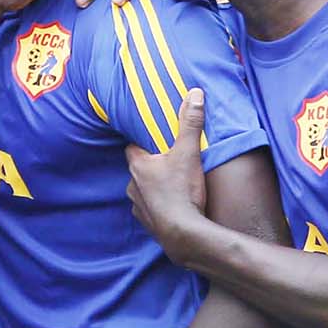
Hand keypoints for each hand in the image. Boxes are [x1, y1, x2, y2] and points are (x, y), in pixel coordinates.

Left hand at [125, 88, 208, 254]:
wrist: (183, 234)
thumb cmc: (182, 192)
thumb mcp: (189, 153)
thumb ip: (190, 124)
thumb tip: (194, 94)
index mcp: (138, 166)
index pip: (133, 147)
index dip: (143, 142)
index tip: (154, 138)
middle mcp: (132, 185)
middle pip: (139, 169)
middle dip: (152, 165)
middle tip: (170, 160)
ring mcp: (138, 206)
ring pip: (143, 190)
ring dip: (155, 187)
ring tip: (174, 184)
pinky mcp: (147, 223)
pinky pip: (150, 209)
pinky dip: (159, 206)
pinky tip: (173, 206)